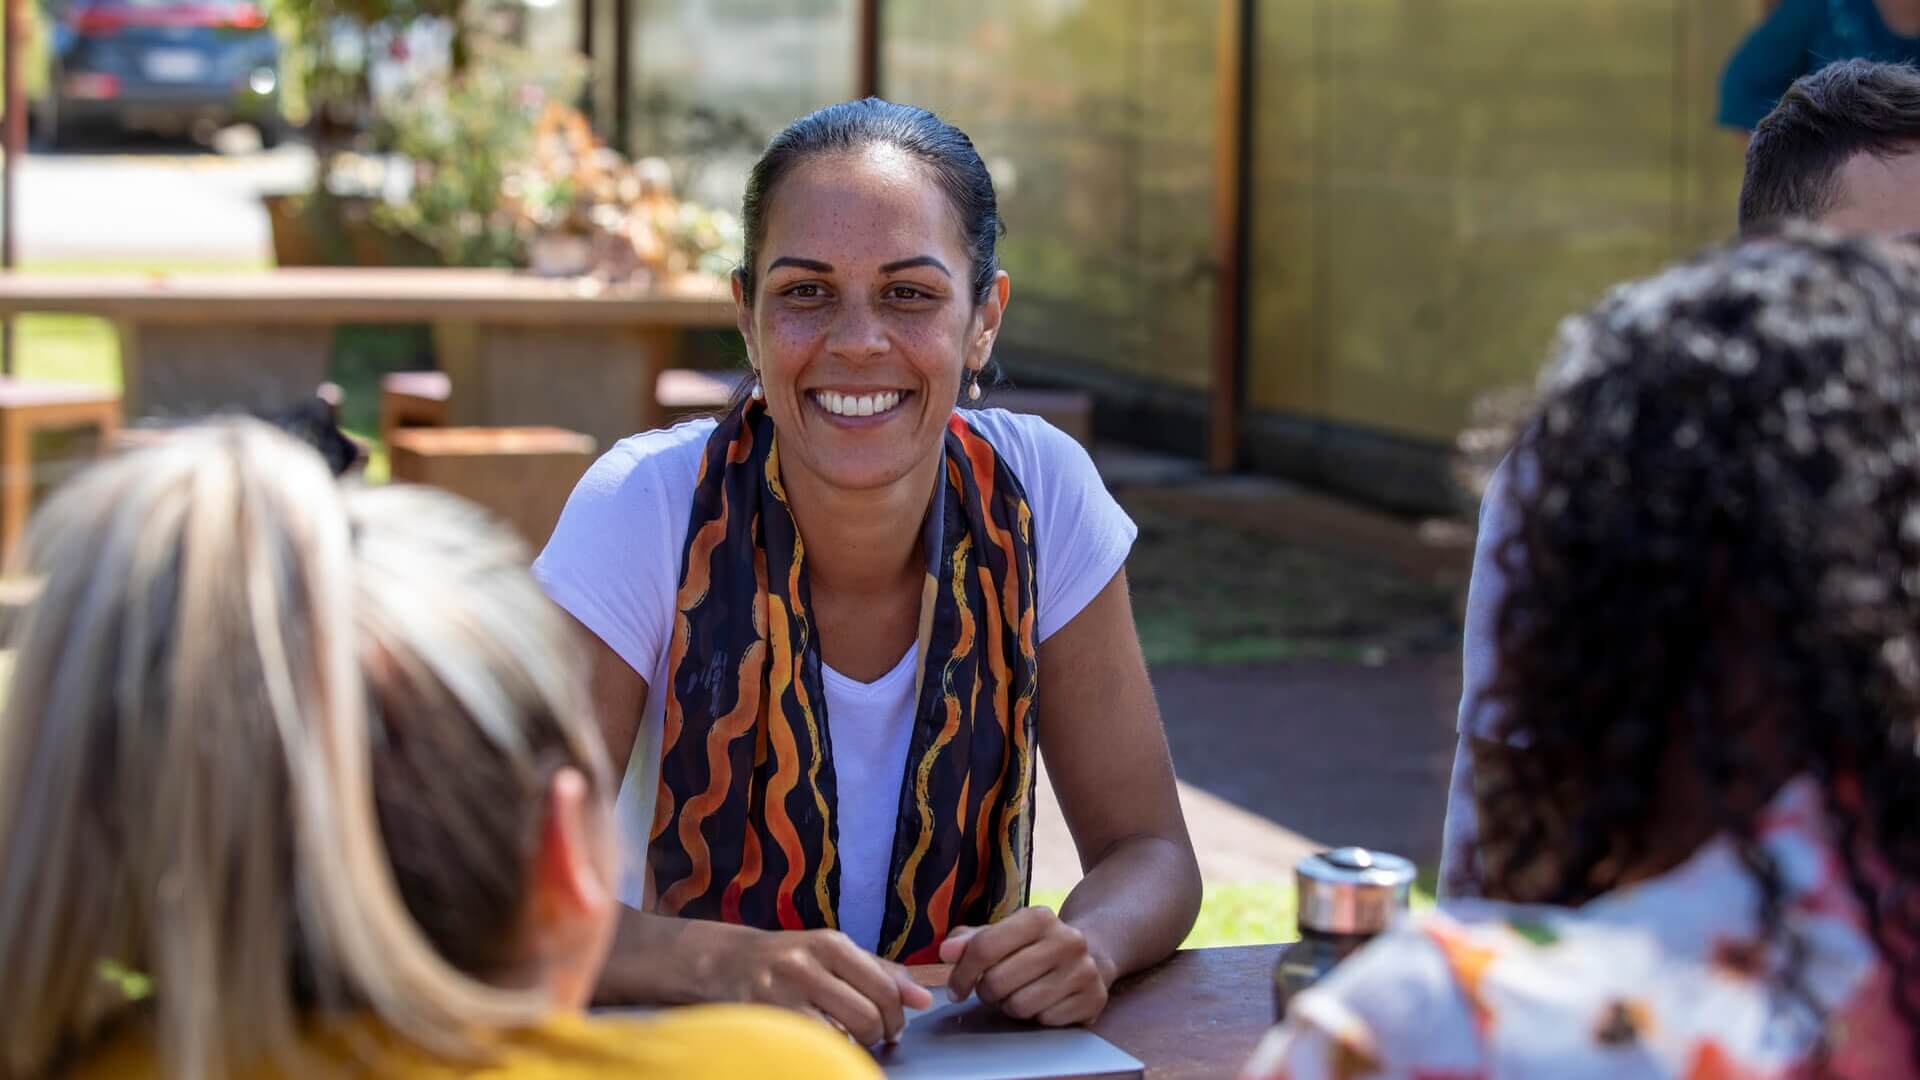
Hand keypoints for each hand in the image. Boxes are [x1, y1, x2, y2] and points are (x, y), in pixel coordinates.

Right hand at [712, 926, 932, 1044]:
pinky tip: (821, 1047)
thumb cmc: (790, 960)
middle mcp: (806, 964)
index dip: (897, 1016)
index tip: (894, 1029)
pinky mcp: (763, 1020)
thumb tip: (924, 999)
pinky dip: (824, 1053)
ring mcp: (781, 994)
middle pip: (867, 1015)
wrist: (726, 963)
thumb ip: (880, 973)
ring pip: (841, 1036)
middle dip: (878, 1036)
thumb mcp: (834, 954)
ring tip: (847, 1042)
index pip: (885, 987)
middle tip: (873, 1039)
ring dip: (852, 1048)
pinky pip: (810, 1047)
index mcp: (831, 944)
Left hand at [940, 906, 1113, 1025]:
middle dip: (987, 992)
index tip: (955, 989)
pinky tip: (1044, 1002)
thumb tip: (946, 952)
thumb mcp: (1003, 934)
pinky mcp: (1094, 999)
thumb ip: (970, 941)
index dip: (961, 973)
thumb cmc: (1032, 947)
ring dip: (1011, 1006)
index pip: (984, 947)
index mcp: (1039, 917)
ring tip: (1020, 993)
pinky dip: (1038, 1017)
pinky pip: (1045, 1021)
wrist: (1091, 956)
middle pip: (998, 981)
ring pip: (1020, 1006)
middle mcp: (1066, 940)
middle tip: (993, 989)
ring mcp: (1084, 970)